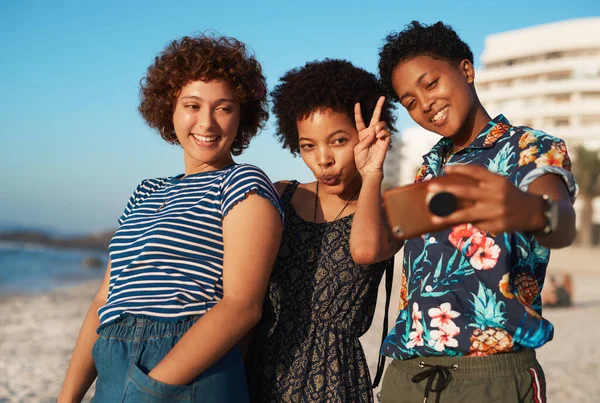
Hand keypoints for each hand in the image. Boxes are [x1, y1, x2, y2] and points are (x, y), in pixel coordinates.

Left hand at [353, 96, 390, 178]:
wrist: (368, 169)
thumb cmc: (361, 160)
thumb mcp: (358, 148)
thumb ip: (364, 138)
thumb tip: (374, 131)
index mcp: (362, 133)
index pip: (360, 120)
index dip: (358, 112)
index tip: (357, 103)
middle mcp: (371, 133)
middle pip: (375, 117)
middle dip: (379, 106)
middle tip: (382, 97)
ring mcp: (379, 136)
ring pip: (382, 123)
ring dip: (379, 126)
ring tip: (376, 133)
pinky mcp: (385, 141)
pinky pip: (386, 132)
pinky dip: (383, 132)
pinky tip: (379, 136)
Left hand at [428, 164, 544, 232]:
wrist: (532, 212)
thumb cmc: (508, 194)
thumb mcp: (499, 183)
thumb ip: (481, 182)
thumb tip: (452, 182)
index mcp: (497, 181)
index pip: (476, 171)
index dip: (460, 169)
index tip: (445, 169)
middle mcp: (496, 195)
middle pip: (467, 192)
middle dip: (447, 191)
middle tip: (430, 189)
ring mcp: (495, 211)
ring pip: (467, 214)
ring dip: (448, 216)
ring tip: (433, 217)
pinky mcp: (496, 226)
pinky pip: (475, 224)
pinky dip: (466, 223)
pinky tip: (458, 223)